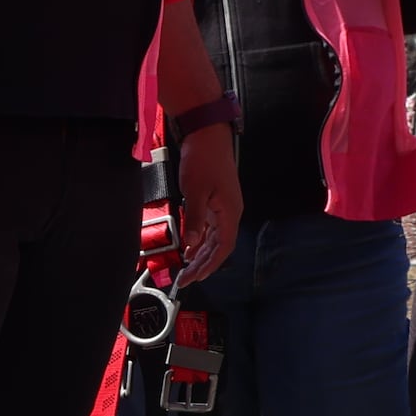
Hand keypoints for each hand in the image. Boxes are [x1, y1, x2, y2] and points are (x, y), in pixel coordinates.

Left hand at [169, 126, 242, 285]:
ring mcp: (222, 207)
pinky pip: (208, 227)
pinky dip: (199, 239)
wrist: (206, 135)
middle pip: (218, 246)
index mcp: (229, 212)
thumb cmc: (203, 160)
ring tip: (186, 269)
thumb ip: (194, 219)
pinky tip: (189, 248)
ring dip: (200, 254)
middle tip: (185, 279)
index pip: (224, 247)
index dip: (211, 264)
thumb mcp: (195, 191)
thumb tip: (191, 244)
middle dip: (202, 264)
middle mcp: (229, 213)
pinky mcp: (214, 201)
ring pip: (213, 238)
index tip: (197, 278)